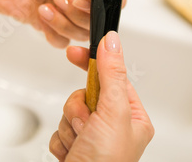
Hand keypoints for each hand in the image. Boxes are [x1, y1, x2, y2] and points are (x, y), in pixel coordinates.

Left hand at [0, 0, 127, 47]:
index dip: (103, 0)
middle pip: (99, 18)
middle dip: (79, 12)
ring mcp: (67, 12)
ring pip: (82, 32)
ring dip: (63, 21)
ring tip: (46, 4)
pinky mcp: (52, 26)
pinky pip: (63, 41)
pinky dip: (53, 31)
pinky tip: (40, 13)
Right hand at [49, 31, 153, 160]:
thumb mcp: (113, 113)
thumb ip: (111, 75)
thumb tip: (112, 42)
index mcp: (131, 116)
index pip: (112, 77)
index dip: (93, 63)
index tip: (75, 52)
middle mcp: (113, 125)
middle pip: (85, 92)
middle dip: (79, 108)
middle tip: (85, 122)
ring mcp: (92, 136)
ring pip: (70, 109)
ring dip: (70, 125)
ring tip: (81, 143)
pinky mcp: (75, 145)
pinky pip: (59, 126)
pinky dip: (62, 139)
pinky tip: (72, 152)